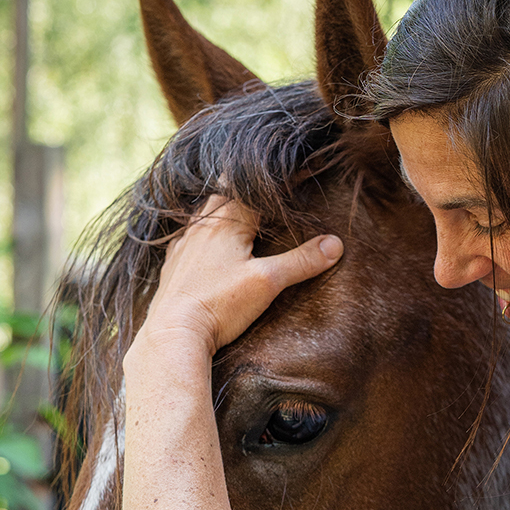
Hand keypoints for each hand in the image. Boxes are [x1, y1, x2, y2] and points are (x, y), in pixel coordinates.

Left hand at [132, 195, 343, 356]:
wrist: (173, 333)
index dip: (269, 184)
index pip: (249, 190)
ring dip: (220, 210)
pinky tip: (204, 245)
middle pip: (222, 196)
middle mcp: (200, 228)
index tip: (287, 176)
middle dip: (241, 191)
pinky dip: (201, 234)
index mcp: (225, 224)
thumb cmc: (220, 304)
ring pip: (203, 216)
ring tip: (234, 211)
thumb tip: (335, 244)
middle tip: (259, 189)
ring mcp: (183, 247)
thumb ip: (301, 261)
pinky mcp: (173, 268)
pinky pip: (187, 239)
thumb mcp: (268, 282)